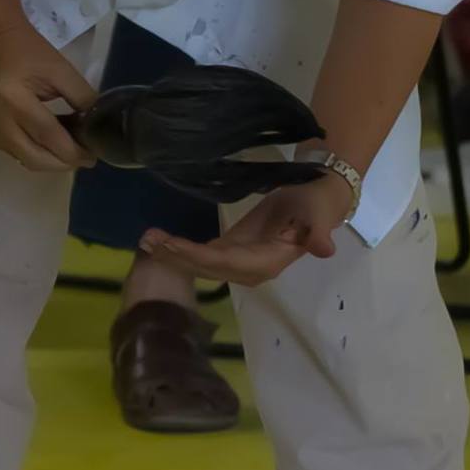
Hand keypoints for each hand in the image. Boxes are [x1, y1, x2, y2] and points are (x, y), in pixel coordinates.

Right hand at [0, 21, 97, 171]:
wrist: (1, 50)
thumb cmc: (32, 55)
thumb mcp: (62, 70)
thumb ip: (82, 97)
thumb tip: (97, 125)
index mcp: (15, 101)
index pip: (47, 135)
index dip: (72, 150)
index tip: (94, 155)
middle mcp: (1, 124)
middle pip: (36, 158)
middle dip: (65, 163)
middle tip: (87, 158)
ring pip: (30, 162)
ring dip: (55, 162)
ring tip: (75, 152)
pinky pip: (23, 157)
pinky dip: (44, 157)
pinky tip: (59, 147)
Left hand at [139, 173, 356, 286]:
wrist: (316, 200)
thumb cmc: (318, 204)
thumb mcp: (321, 213)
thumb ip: (318, 232)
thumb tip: (325, 250)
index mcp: (267, 263)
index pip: (226, 263)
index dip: (199, 256)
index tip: (173, 245)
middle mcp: (247, 270)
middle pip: (206, 267)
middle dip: (175, 257)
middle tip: (147, 242)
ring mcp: (235, 263)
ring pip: (198, 264)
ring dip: (170, 254)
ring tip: (144, 241)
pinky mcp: (227, 252)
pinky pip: (198, 255)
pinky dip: (177, 248)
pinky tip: (155, 241)